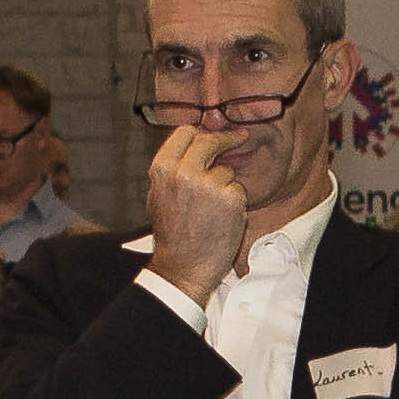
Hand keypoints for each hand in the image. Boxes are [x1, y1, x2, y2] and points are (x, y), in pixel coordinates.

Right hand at [146, 124, 263, 303]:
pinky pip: (238, 189)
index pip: (186, 132)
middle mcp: (184, 173)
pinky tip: (222, 218)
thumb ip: (173, 167)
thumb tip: (191, 141)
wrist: (183, 267)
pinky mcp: (230, 199)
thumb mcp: (158, 194)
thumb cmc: (172, 234)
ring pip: (227, 170)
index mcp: (163, 169)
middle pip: (210, 141)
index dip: (202, 131)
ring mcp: (209, 186)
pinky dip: (235, 202)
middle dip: (226, 139)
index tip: (215, 131)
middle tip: (240, 138)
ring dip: (225, 184)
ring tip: (212, 209)